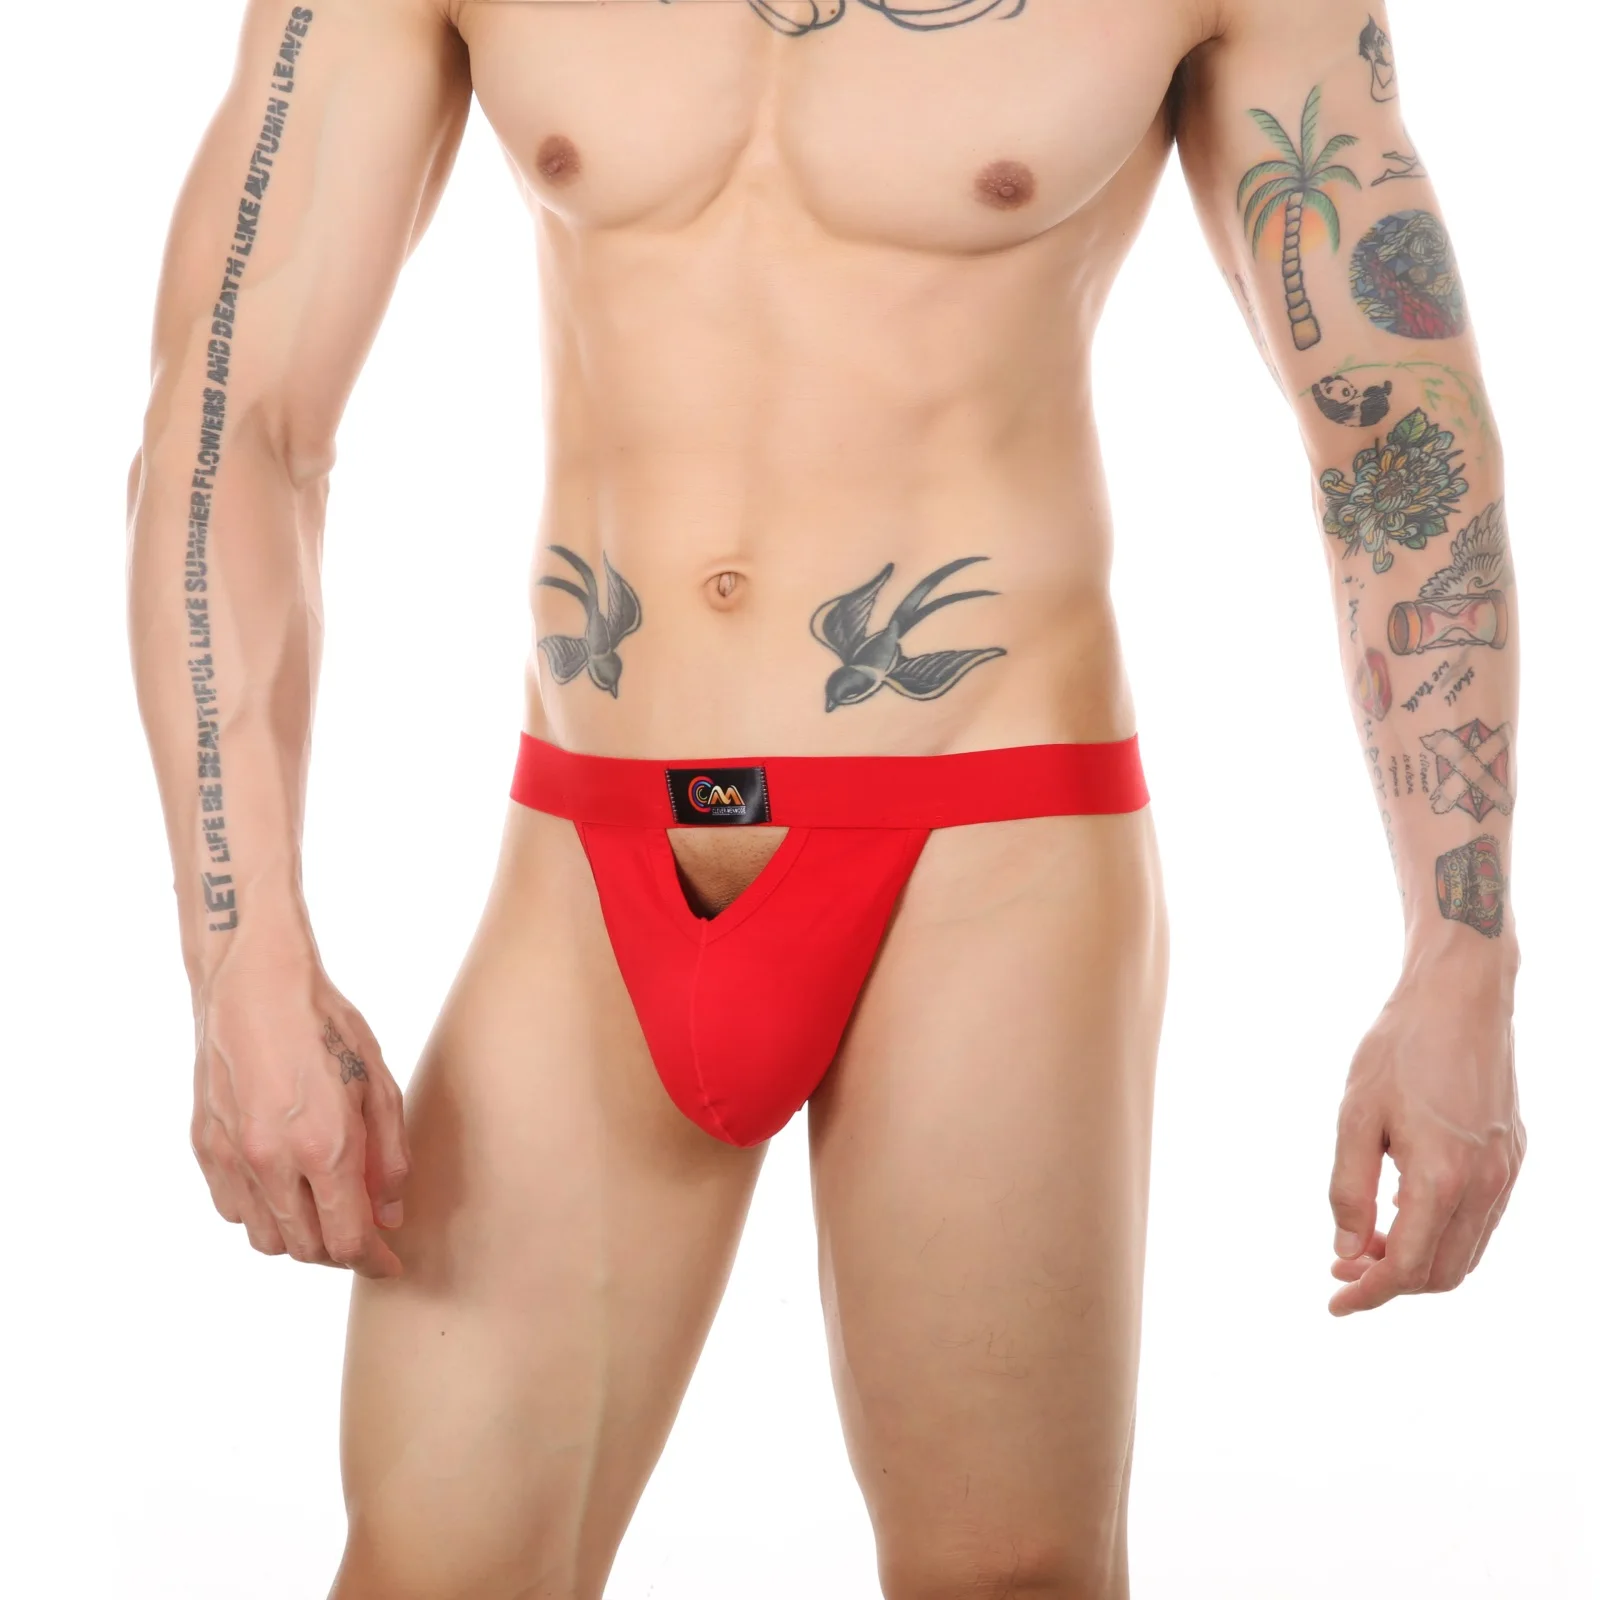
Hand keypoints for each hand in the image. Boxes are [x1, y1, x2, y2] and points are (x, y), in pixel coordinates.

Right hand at [191, 960, 410, 1278]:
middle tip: (364, 1235)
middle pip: (307, 1249)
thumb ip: (389, 1156)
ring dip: (300, 1239)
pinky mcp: (204, 1146)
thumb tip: (391, 1212)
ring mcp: (232, 1158)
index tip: (389, 1264)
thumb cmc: (324, 1025)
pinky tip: (283, 1188)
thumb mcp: (378, 1083)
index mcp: (324, 1148)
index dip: (374, 1262)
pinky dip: (261, 1214)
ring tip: (324, 1212)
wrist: (255, 984)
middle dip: (341, 1253)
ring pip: (265, 1239)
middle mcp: (272, 1163)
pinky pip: (232, 1209)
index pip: (348, 1241)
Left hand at [1326, 949, 1522, 1315]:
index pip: (1405, 1267)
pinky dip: (1442, 1235)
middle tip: (1342, 1266)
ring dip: (1417, 1262)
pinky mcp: (1515, 1158)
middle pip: (1440, 1273)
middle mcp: (1484, 1184)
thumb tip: (1345, 1251)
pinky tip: (1403, 1211)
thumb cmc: (1398, 1049)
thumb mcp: (1354, 1115)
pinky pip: (1481, 1221)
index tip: (1335, 1302)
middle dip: (1390, 1282)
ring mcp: (1506, 1173)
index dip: (1368, 1293)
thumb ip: (1349, 1189)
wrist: (1459, 998)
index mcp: (1441, 1177)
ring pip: (1465, 1253)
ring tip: (1366, 1242)